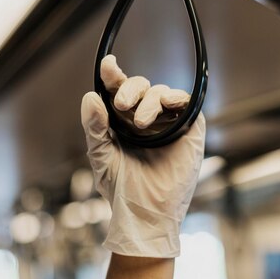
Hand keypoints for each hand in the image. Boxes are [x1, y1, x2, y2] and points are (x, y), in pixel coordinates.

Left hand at [81, 55, 205, 257]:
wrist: (145, 213)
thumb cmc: (121, 188)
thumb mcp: (101, 155)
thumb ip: (94, 127)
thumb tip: (90, 96)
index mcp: (123, 121)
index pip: (118, 90)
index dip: (113, 75)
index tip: (107, 66)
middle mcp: (147, 118)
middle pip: (140, 86)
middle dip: (130, 89)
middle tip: (120, 105)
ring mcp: (169, 123)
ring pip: (160, 92)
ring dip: (148, 100)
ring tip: (140, 123)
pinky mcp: (189, 130)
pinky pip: (186, 103)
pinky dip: (176, 98)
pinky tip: (167, 103)